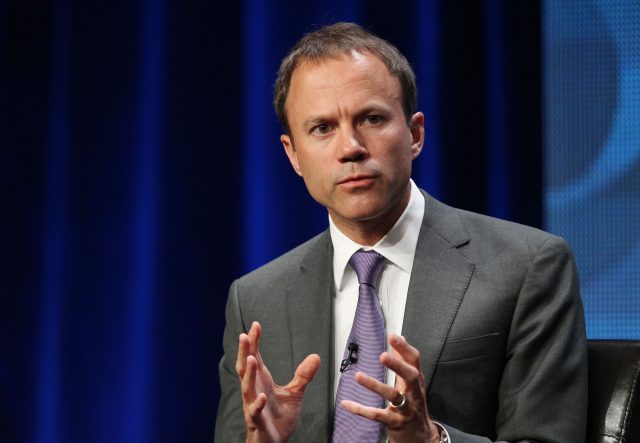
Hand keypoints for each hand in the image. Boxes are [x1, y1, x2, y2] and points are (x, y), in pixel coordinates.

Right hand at [236, 321, 320, 442]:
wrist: (275, 442)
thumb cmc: (279, 417)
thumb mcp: (296, 392)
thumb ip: (303, 375)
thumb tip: (316, 356)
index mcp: (261, 381)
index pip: (255, 357)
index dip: (254, 342)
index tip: (255, 325)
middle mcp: (254, 390)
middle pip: (246, 368)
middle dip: (244, 352)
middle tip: (244, 335)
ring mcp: (253, 405)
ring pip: (248, 388)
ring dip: (248, 374)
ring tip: (251, 359)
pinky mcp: (257, 422)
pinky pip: (255, 412)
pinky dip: (258, 404)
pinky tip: (263, 396)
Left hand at [340, 334, 440, 442]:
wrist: (420, 438)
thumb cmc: (414, 406)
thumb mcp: (412, 383)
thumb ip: (405, 361)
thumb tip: (400, 338)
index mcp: (416, 381)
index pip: (414, 361)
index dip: (404, 348)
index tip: (393, 336)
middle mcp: (414, 394)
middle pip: (410, 377)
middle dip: (397, 365)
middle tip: (383, 356)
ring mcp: (405, 409)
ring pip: (392, 396)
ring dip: (375, 385)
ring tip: (358, 376)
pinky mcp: (395, 423)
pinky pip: (376, 415)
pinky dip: (360, 409)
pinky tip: (346, 404)